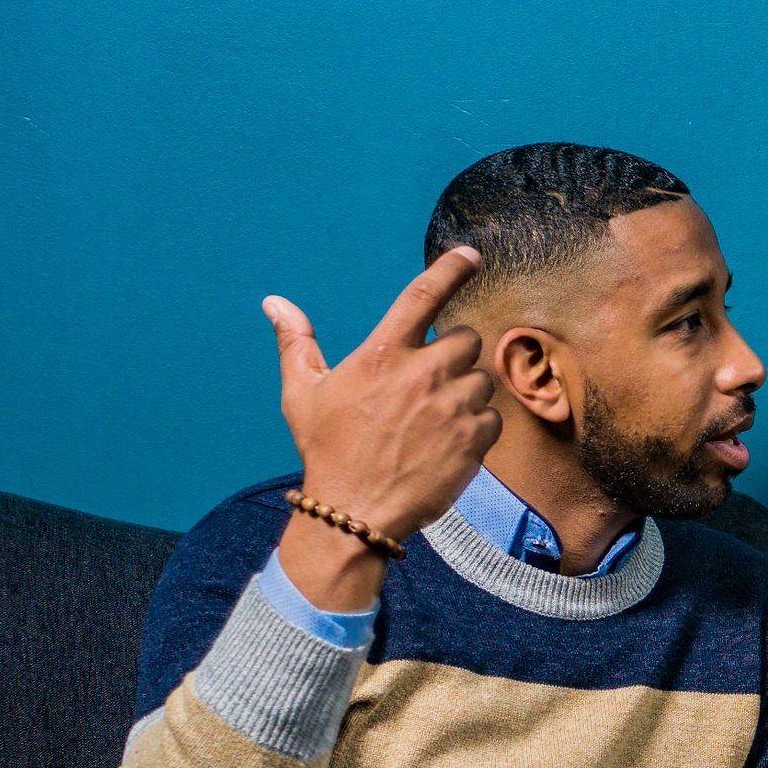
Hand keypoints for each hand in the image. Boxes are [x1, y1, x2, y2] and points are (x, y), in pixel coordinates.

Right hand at [262, 247, 501, 547]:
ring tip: (432, 421)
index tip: (469, 255)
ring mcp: (452, 407)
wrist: (355, 511)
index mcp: (382, 353)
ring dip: (465, 393)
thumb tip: (275, 303)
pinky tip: (447, 444)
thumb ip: (296, 343)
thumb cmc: (327, 450)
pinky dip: (477, 427)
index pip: (423, 295)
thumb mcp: (303, 394)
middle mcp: (422, 373)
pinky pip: (492, 417)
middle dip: (453, 354)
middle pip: (466, 338)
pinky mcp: (474, 440)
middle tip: (429, 382)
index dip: (451, 269)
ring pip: (480, 380)